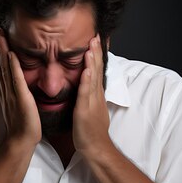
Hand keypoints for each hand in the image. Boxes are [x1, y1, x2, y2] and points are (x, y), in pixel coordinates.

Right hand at [0, 28, 41, 146]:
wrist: (22, 139)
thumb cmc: (22, 123)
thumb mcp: (18, 102)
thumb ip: (17, 90)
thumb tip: (17, 80)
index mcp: (6, 89)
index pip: (1, 66)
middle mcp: (5, 89)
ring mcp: (11, 92)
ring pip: (5, 68)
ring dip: (2, 51)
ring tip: (0, 36)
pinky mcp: (20, 97)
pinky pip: (15, 79)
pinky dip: (13, 66)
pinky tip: (12, 54)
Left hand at [73, 35, 111, 156]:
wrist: (96, 148)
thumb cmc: (91, 130)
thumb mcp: (92, 108)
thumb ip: (90, 95)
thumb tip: (87, 84)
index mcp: (95, 93)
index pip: (97, 69)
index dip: (96, 54)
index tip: (96, 39)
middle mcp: (95, 95)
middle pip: (96, 69)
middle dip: (96, 52)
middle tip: (96, 34)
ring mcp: (91, 102)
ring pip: (92, 78)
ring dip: (92, 62)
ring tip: (91, 46)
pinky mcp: (85, 110)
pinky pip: (86, 94)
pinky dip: (87, 81)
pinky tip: (86, 70)